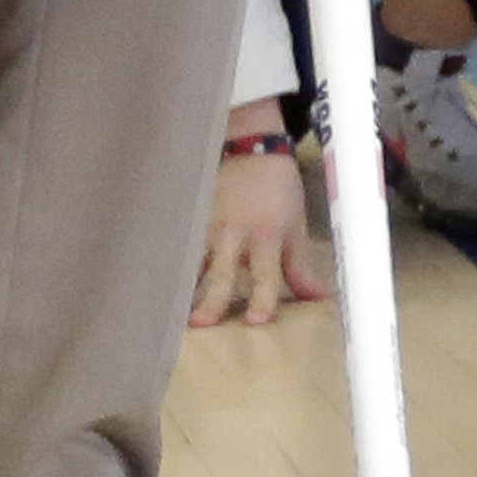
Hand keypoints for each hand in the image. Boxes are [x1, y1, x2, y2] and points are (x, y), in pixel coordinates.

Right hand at [187, 132, 330, 326]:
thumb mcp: (295, 228)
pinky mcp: (190, 221)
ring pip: (191, 263)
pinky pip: (178, 249)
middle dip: (210, 301)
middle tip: (199, 324)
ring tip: (168, 312)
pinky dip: (170, 268)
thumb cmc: (278, 192)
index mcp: (266, 237)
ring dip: (181, 288)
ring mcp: (208, 228)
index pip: (265, 274)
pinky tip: (158, 288)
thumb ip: (300, 268)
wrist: (253, 151)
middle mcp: (234, 236)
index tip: (256, 322)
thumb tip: (318, 297)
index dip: (262, 299)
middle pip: (221, 274)